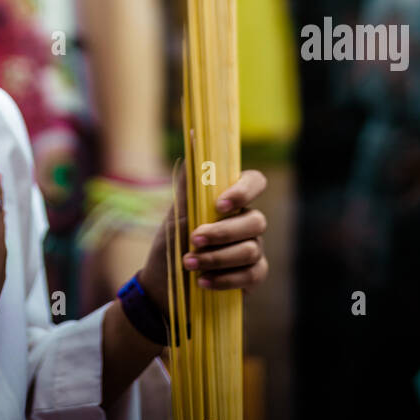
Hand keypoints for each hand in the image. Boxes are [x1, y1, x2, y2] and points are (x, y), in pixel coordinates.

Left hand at [140, 165, 268, 314]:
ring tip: (188, 263)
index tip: (218, 205)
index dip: (244, 191)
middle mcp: (249, 221)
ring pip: (251, 250)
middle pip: (256, 221)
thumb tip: (194, 136)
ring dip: (217, 257)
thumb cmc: (173, 241)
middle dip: (222, 232)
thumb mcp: (177, 210)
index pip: (256, 182)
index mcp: (233, 199)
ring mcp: (254, 248)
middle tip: (194, 239)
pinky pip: (252, 275)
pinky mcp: (252, 276)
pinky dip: (225, 279)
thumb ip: (191, 179)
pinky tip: (202, 281)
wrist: (163, 284)